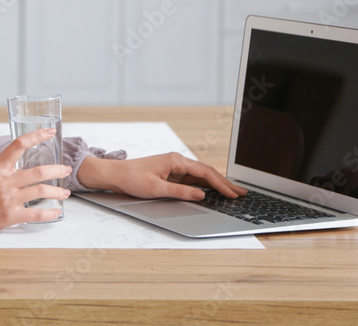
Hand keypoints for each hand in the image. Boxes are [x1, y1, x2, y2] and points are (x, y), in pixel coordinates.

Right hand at [0, 128, 71, 242]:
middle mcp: (4, 181)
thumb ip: (2, 170)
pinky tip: (57, 212)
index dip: (36, 135)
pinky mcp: (11, 216)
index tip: (49, 131)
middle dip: (57, 170)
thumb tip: (19, 166)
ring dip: (57, 192)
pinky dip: (50, 213)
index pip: (19, 145)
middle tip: (66, 169)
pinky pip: (36, 214)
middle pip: (38, 171)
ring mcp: (8, 199)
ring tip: (65, 192)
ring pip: (41, 191)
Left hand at [82, 152, 246, 201]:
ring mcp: (175, 167)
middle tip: (242, 193)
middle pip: (207, 172)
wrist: (115, 175)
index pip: (205, 172)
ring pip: (201, 176)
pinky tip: (214, 191)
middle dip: (225, 183)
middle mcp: (177, 161)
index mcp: (175, 161)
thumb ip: (179, 192)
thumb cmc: (132, 179)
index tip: (233, 194)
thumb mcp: (156, 188)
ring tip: (233, 192)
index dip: (221, 184)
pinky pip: (193, 179)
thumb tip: (201, 195)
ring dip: (217, 184)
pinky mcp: (171, 174)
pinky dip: (206, 185)